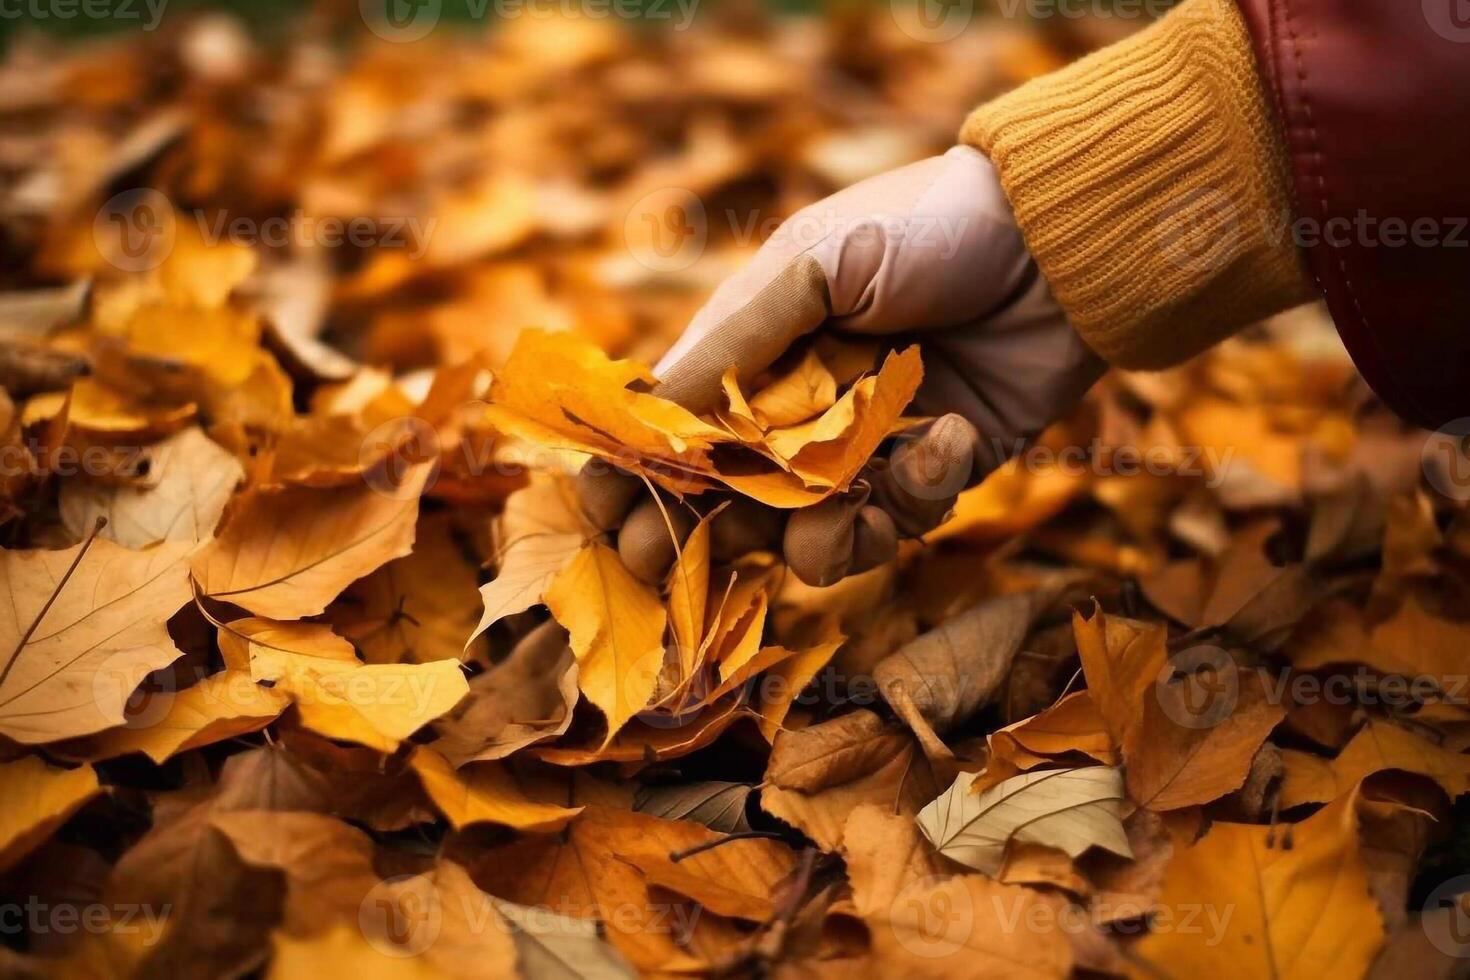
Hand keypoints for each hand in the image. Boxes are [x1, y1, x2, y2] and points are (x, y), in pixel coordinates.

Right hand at [583, 145, 1104, 584]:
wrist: (1054, 244)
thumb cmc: (922, 230)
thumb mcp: (814, 266)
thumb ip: (733, 343)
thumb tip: (647, 412)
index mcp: (753, 352)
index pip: (673, 428)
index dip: (635, 475)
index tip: (607, 514)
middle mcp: (798, 410)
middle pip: (726, 503)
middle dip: (696, 538)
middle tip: (668, 561)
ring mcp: (862, 450)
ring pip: (806, 537)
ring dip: (817, 535)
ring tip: (847, 500)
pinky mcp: (928, 475)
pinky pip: (897, 524)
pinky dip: (920, 490)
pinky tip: (954, 432)